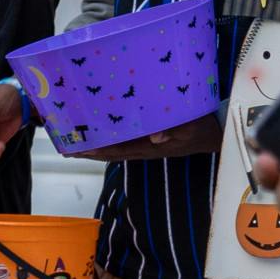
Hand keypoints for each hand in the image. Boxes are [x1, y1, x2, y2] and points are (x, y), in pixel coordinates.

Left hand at [73, 113, 223, 162]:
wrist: (217, 134)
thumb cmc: (202, 128)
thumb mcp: (192, 127)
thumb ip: (175, 130)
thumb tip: (157, 136)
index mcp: (149, 146)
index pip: (116, 150)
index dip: (95, 149)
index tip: (75, 147)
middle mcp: (143, 148)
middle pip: (109, 151)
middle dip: (86, 150)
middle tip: (63, 145)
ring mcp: (145, 145)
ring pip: (114, 148)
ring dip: (94, 145)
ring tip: (73, 141)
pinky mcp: (149, 140)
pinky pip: (123, 141)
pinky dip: (108, 138)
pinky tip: (99, 131)